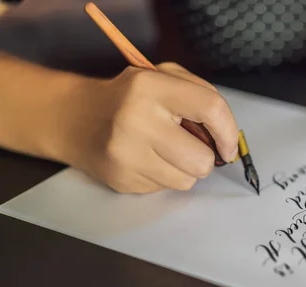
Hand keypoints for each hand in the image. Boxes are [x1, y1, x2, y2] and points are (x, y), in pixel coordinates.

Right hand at [61, 62, 238, 193]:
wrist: (76, 118)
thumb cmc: (131, 97)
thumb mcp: (163, 77)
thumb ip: (199, 96)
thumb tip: (227, 138)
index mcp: (150, 86)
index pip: (210, 108)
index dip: (229, 131)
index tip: (229, 145)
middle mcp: (136, 119)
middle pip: (201, 159)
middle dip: (205, 158)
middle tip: (190, 147)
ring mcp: (125, 154)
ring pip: (186, 181)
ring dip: (184, 170)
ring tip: (165, 152)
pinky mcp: (121, 179)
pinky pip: (165, 189)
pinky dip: (164, 176)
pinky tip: (146, 160)